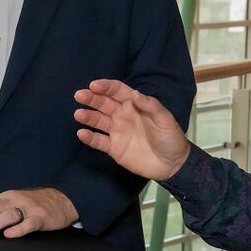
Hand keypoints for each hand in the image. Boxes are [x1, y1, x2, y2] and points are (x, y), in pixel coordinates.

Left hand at [0, 188, 76, 237]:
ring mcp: (29, 208)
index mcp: (7, 197)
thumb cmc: (34, 204)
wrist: (62, 199)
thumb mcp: (14, 202)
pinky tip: (9, 235)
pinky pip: (29, 223)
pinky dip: (19, 229)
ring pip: (8, 215)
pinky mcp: (41, 217)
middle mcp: (15, 200)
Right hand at [73, 79, 191, 180]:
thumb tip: (134, 93)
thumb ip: (150, 105)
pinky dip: (90, 137)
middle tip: (79, 95)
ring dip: (88, 116)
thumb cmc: (170, 138)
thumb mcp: (165, 119)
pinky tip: (82, 133)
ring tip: (78, 114)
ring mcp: (117, 132)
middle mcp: (122, 116)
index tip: (94, 85)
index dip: (105, 87)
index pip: (116, 91)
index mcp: (134, 105)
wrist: (172, 164)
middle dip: (91, 98)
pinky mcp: (114, 148)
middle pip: (103, 103)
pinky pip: (99, 141)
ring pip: (98, 121)